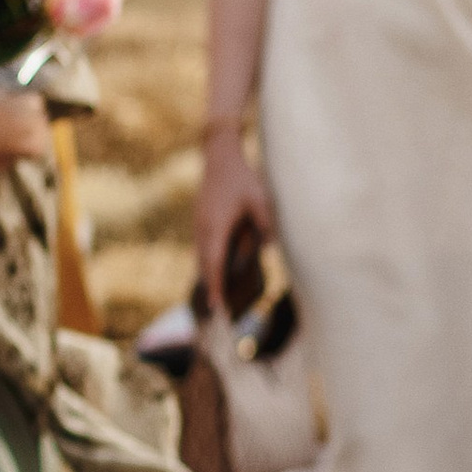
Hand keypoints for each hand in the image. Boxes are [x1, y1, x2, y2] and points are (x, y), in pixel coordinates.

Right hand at [195, 133, 274, 296]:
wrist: (220, 156)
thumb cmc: (242, 177)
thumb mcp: (261, 198)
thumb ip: (266, 223)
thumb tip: (272, 247)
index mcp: (216, 226)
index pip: (213, 264)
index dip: (215, 287)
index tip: (217, 307)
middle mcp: (203, 228)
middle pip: (204, 266)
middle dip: (211, 289)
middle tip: (219, 315)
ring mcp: (199, 225)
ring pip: (201, 258)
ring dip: (208, 277)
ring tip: (217, 301)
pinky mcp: (201, 221)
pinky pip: (202, 248)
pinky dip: (207, 264)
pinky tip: (216, 275)